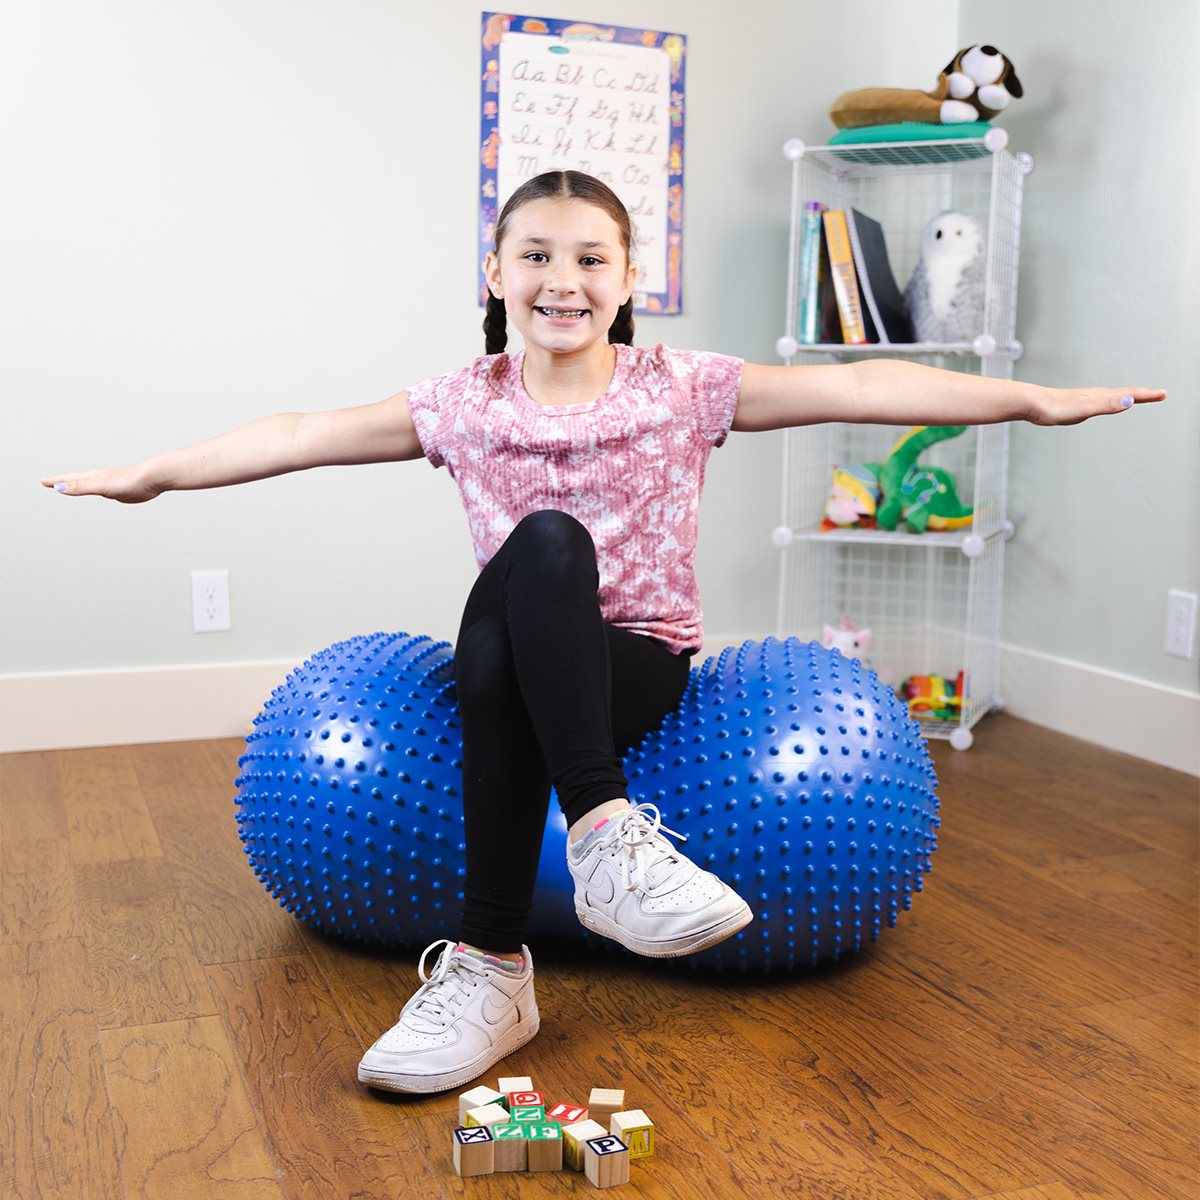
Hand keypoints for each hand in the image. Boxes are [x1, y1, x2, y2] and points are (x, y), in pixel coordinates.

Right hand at [41, 465, 161, 503]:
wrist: (151, 478)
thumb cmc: (128, 481)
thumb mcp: (99, 486)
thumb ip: (80, 487)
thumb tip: (59, 488)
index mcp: (92, 477)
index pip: (69, 479)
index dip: (56, 481)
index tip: (44, 482)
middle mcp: (99, 478)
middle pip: (76, 479)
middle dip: (62, 481)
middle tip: (51, 483)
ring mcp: (109, 483)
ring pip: (89, 483)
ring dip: (78, 484)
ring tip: (72, 485)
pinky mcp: (120, 490)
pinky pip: (102, 490)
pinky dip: (95, 489)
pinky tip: (100, 491)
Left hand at [1028, 385, 1165, 425]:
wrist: (1032, 404)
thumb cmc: (1056, 407)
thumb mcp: (1085, 408)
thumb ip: (1107, 405)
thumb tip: (1129, 401)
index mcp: (1100, 396)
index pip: (1129, 394)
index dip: (1147, 395)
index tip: (1163, 394)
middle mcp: (1095, 395)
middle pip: (1124, 393)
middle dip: (1142, 394)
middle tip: (1158, 395)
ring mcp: (1085, 399)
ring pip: (1112, 396)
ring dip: (1128, 396)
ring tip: (1137, 397)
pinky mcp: (1075, 404)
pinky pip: (1099, 401)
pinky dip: (1110, 401)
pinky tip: (1103, 404)